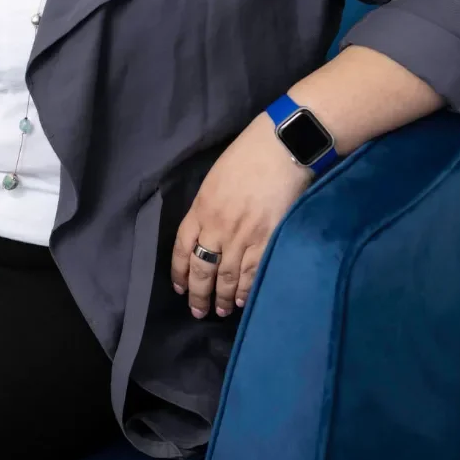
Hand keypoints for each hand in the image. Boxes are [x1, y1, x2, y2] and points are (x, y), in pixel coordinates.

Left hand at [171, 113, 312, 317]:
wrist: (280, 148)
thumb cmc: (246, 155)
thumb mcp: (214, 179)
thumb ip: (206, 207)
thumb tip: (205, 231)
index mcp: (201, 208)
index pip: (182, 248)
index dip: (179, 272)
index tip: (180, 288)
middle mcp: (218, 227)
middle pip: (202, 269)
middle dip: (199, 293)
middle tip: (198, 311)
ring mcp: (244, 236)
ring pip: (227, 276)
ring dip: (222, 297)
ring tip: (221, 310)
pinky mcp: (268, 240)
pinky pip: (253, 272)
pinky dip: (246, 289)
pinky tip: (243, 300)